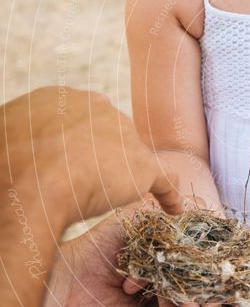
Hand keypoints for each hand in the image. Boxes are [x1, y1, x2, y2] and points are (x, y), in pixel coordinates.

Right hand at [0, 87, 182, 228]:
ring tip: (107, 200)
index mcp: (61, 97)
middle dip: (96, 158)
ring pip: (128, 157)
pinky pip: (164, 181)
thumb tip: (11, 149)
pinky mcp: (142, 165)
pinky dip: (169, 195)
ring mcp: (123, 134)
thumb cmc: (6, 165)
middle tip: (76, 187)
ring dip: (121, 176)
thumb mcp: (3, 136)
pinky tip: (175, 209)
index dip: (70, 145)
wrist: (33, 182)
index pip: (76, 119)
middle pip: (106, 133)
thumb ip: (16, 138)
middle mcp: (97, 107)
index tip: (61, 164)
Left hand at [35, 209, 249, 306]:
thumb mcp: (143, 225)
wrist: (64, 287)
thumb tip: (211, 214)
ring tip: (226, 288)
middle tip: (248, 270)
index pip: (214, 269)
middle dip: (238, 281)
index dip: (234, 260)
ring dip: (233, 301)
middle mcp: (177, 297)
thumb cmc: (97, 251)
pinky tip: (236, 304)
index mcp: (171, 272)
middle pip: (223, 293)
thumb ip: (176, 219)